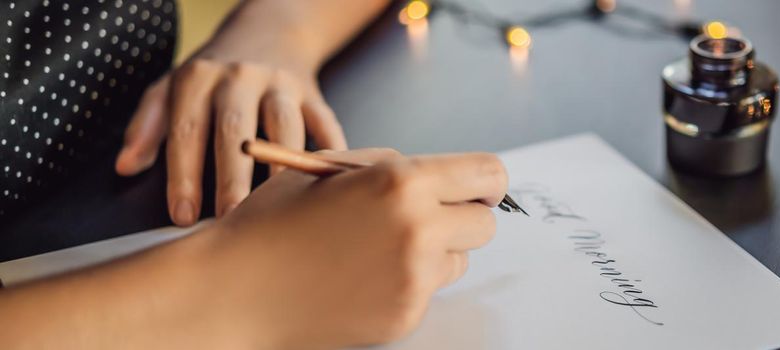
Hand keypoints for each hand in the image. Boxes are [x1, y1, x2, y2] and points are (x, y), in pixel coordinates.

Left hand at [114, 48, 345, 225]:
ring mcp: (280, 84)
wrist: (268, 31)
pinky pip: (324, 123)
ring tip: (279, 203)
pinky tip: (328, 178)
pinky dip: (330, 150)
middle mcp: (240, 77)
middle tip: (230, 216)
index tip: (183, 214)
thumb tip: (127, 166)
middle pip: (236, 130)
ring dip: (281, 164)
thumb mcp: (172, 86)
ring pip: (283, 125)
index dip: (184, 174)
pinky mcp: (312, 93)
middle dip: (233, 176)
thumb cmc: (214, 72)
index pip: (187, 130)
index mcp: (199, 78)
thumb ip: (148, 125)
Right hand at [206, 149, 507, 347]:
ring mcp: (414, 278)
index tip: (479, 188)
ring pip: (460, 260)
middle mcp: (418, 229)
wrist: (235, 291)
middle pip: (485, 224)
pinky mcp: (405, 315)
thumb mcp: (330, 167)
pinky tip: (363, 277)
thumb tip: (438, 175)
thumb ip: (391, 165)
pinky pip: (429, 291)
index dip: (486, 182)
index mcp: (402, 182)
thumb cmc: (274, 224)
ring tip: (379, 249)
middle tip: (426, 219)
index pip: (488, 175)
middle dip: (461, 218)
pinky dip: (408, 283)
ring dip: (436, 253)